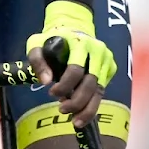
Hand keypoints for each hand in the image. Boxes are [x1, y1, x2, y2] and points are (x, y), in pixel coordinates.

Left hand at [27, 0, 116, 128]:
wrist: (74, 27)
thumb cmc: (53, 38)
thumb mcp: (37, 43)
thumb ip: (37, 60)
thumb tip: (45, 82)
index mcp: (80, 42)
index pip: (75, 70)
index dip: (64, 86)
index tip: (51, 92)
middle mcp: (98, 51)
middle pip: (90, 83)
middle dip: (76, 101)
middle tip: (62, 110)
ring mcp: (106, 60)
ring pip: (100, 91)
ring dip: (87, 109)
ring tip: (75, 121)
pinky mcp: (111, 68)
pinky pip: (102, 91)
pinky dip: (92, 104)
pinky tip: (82, 112)